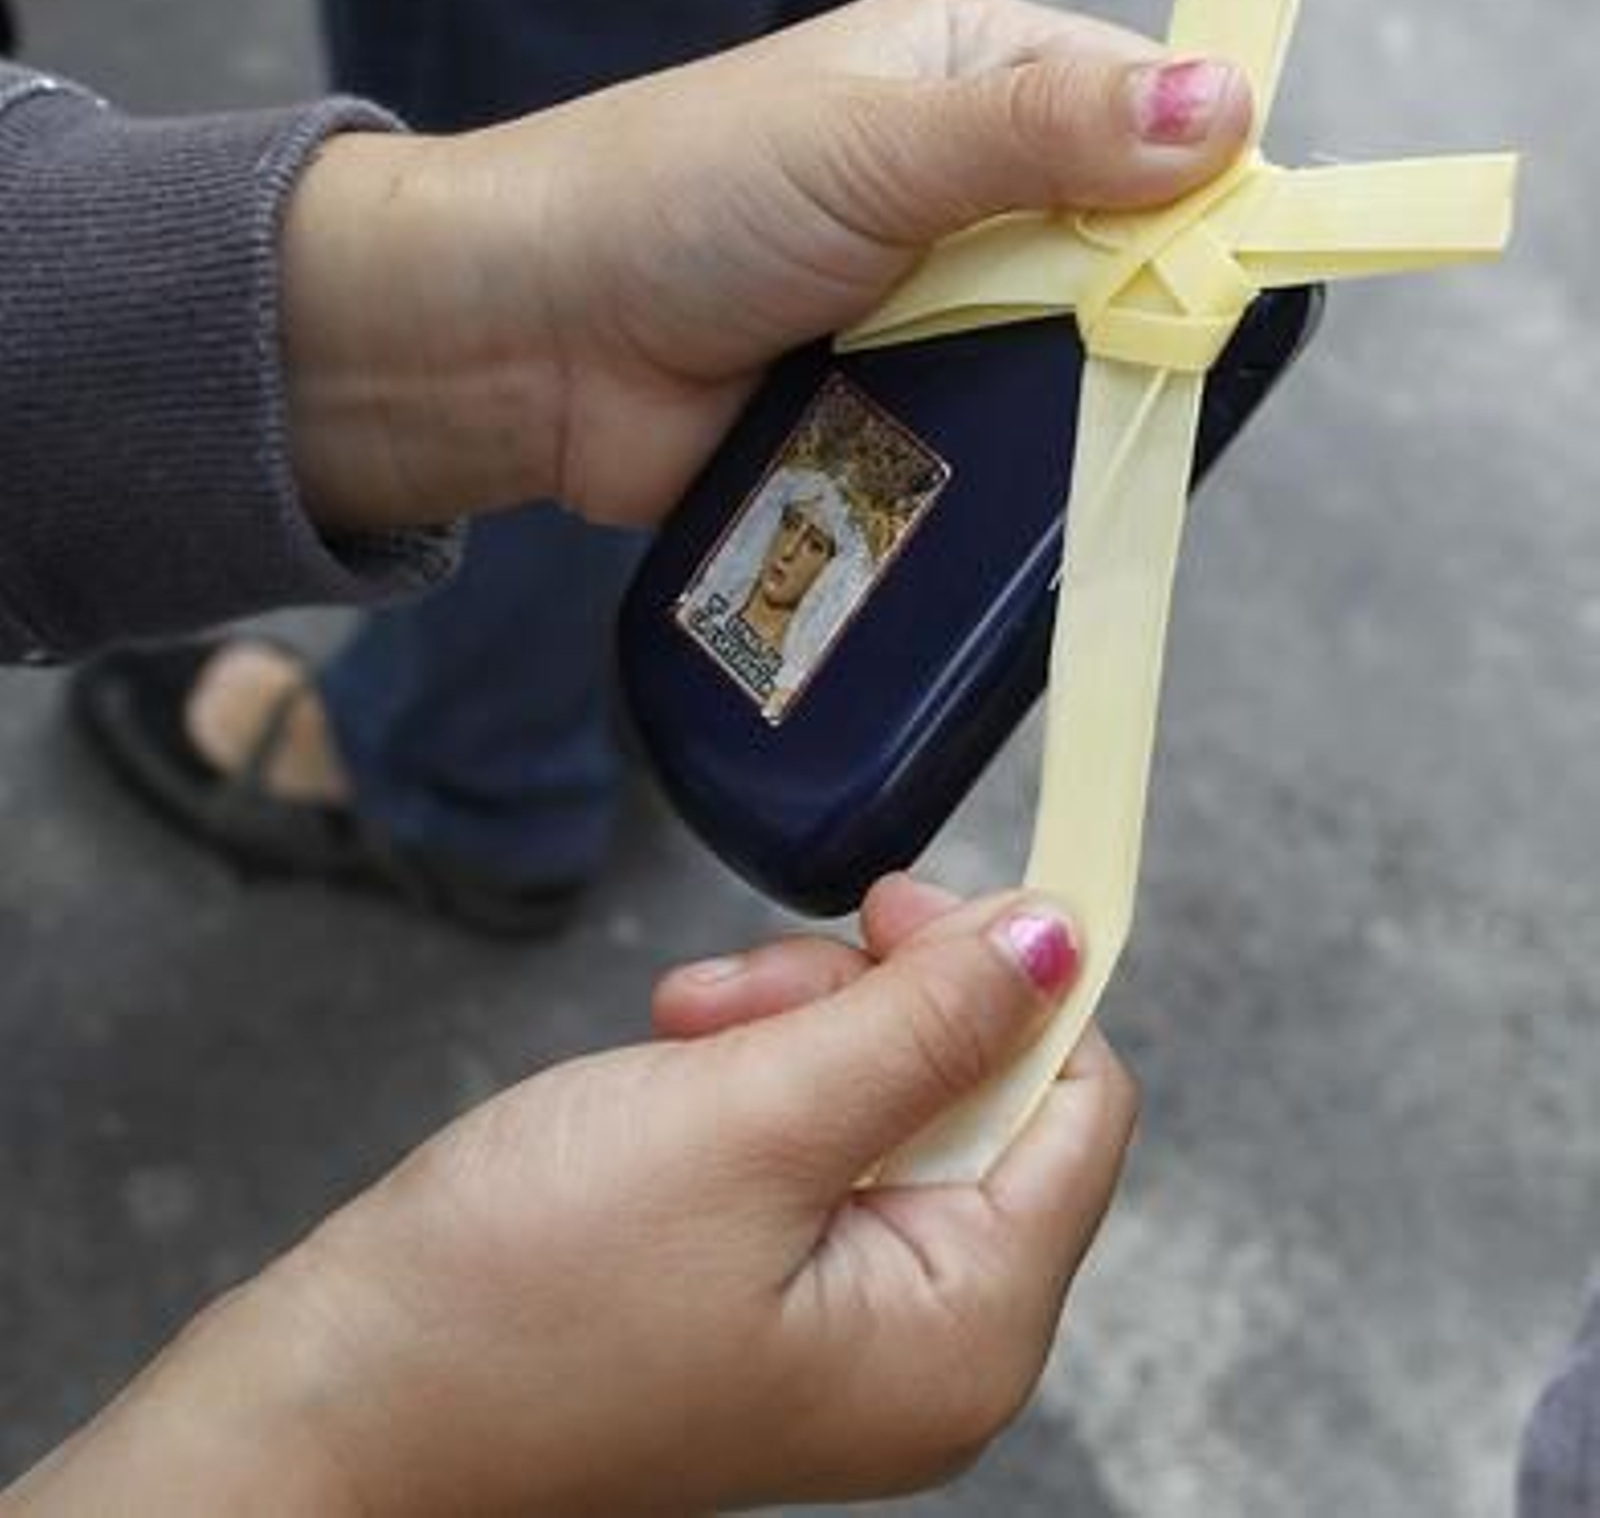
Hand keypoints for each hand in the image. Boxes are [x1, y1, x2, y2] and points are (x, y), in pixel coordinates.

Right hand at [11, 884, 1134, 1515]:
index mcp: (962, 1332)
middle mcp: (922, 1340)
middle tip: (744, 986)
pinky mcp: (761, 1284)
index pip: (1081, 1106)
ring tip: (679, 1025)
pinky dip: (748, 1073)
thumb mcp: (750, 1121)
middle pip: (979, 1092)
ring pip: (883, 1094)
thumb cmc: (525, 1293)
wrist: (336, 1401)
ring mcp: (837, 1317)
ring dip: (790, 1025)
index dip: (1015, 983)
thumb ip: (922, 1026)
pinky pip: (807, 1136)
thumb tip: (1057, 942)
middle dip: (863, 1006)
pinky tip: (668, 1060)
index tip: (909, 900)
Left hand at [281, 0, 1250, 530]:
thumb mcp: (870, 143)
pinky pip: (993, 441)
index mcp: (969, 80)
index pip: (1143, 110)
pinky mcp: (900, 411)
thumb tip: (1223, 106)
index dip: (1204, 174)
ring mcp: (932, 311)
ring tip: (1090, 436)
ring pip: (1063, 358)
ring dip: (1072, 397)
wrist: (527, 343)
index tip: (1238, 254)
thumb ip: (1040, 132)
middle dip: (1139, 307)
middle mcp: (964, 195)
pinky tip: (1032, 490)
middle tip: (1146, 364)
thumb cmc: (675, 198)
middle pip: (1120, 250)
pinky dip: (1010, 464)